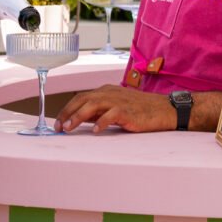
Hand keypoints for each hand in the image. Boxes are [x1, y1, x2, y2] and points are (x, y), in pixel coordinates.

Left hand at [54, 84, 176, 133]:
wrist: (163, 109)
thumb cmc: (140, 110)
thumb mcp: (116, 107)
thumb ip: (100, 111)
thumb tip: (81, 119)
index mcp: (106, 91)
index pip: (81, 97)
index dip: (68, 109)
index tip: (59, 122)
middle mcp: (110, 93)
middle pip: (83, 99)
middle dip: (68, 113)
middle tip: (59, 127)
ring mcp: (119, 100)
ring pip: (93, 105)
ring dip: (78, 116)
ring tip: (69, 128)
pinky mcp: (128, 111)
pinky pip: (111, 114)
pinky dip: (102, 122)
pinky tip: (95, 131)